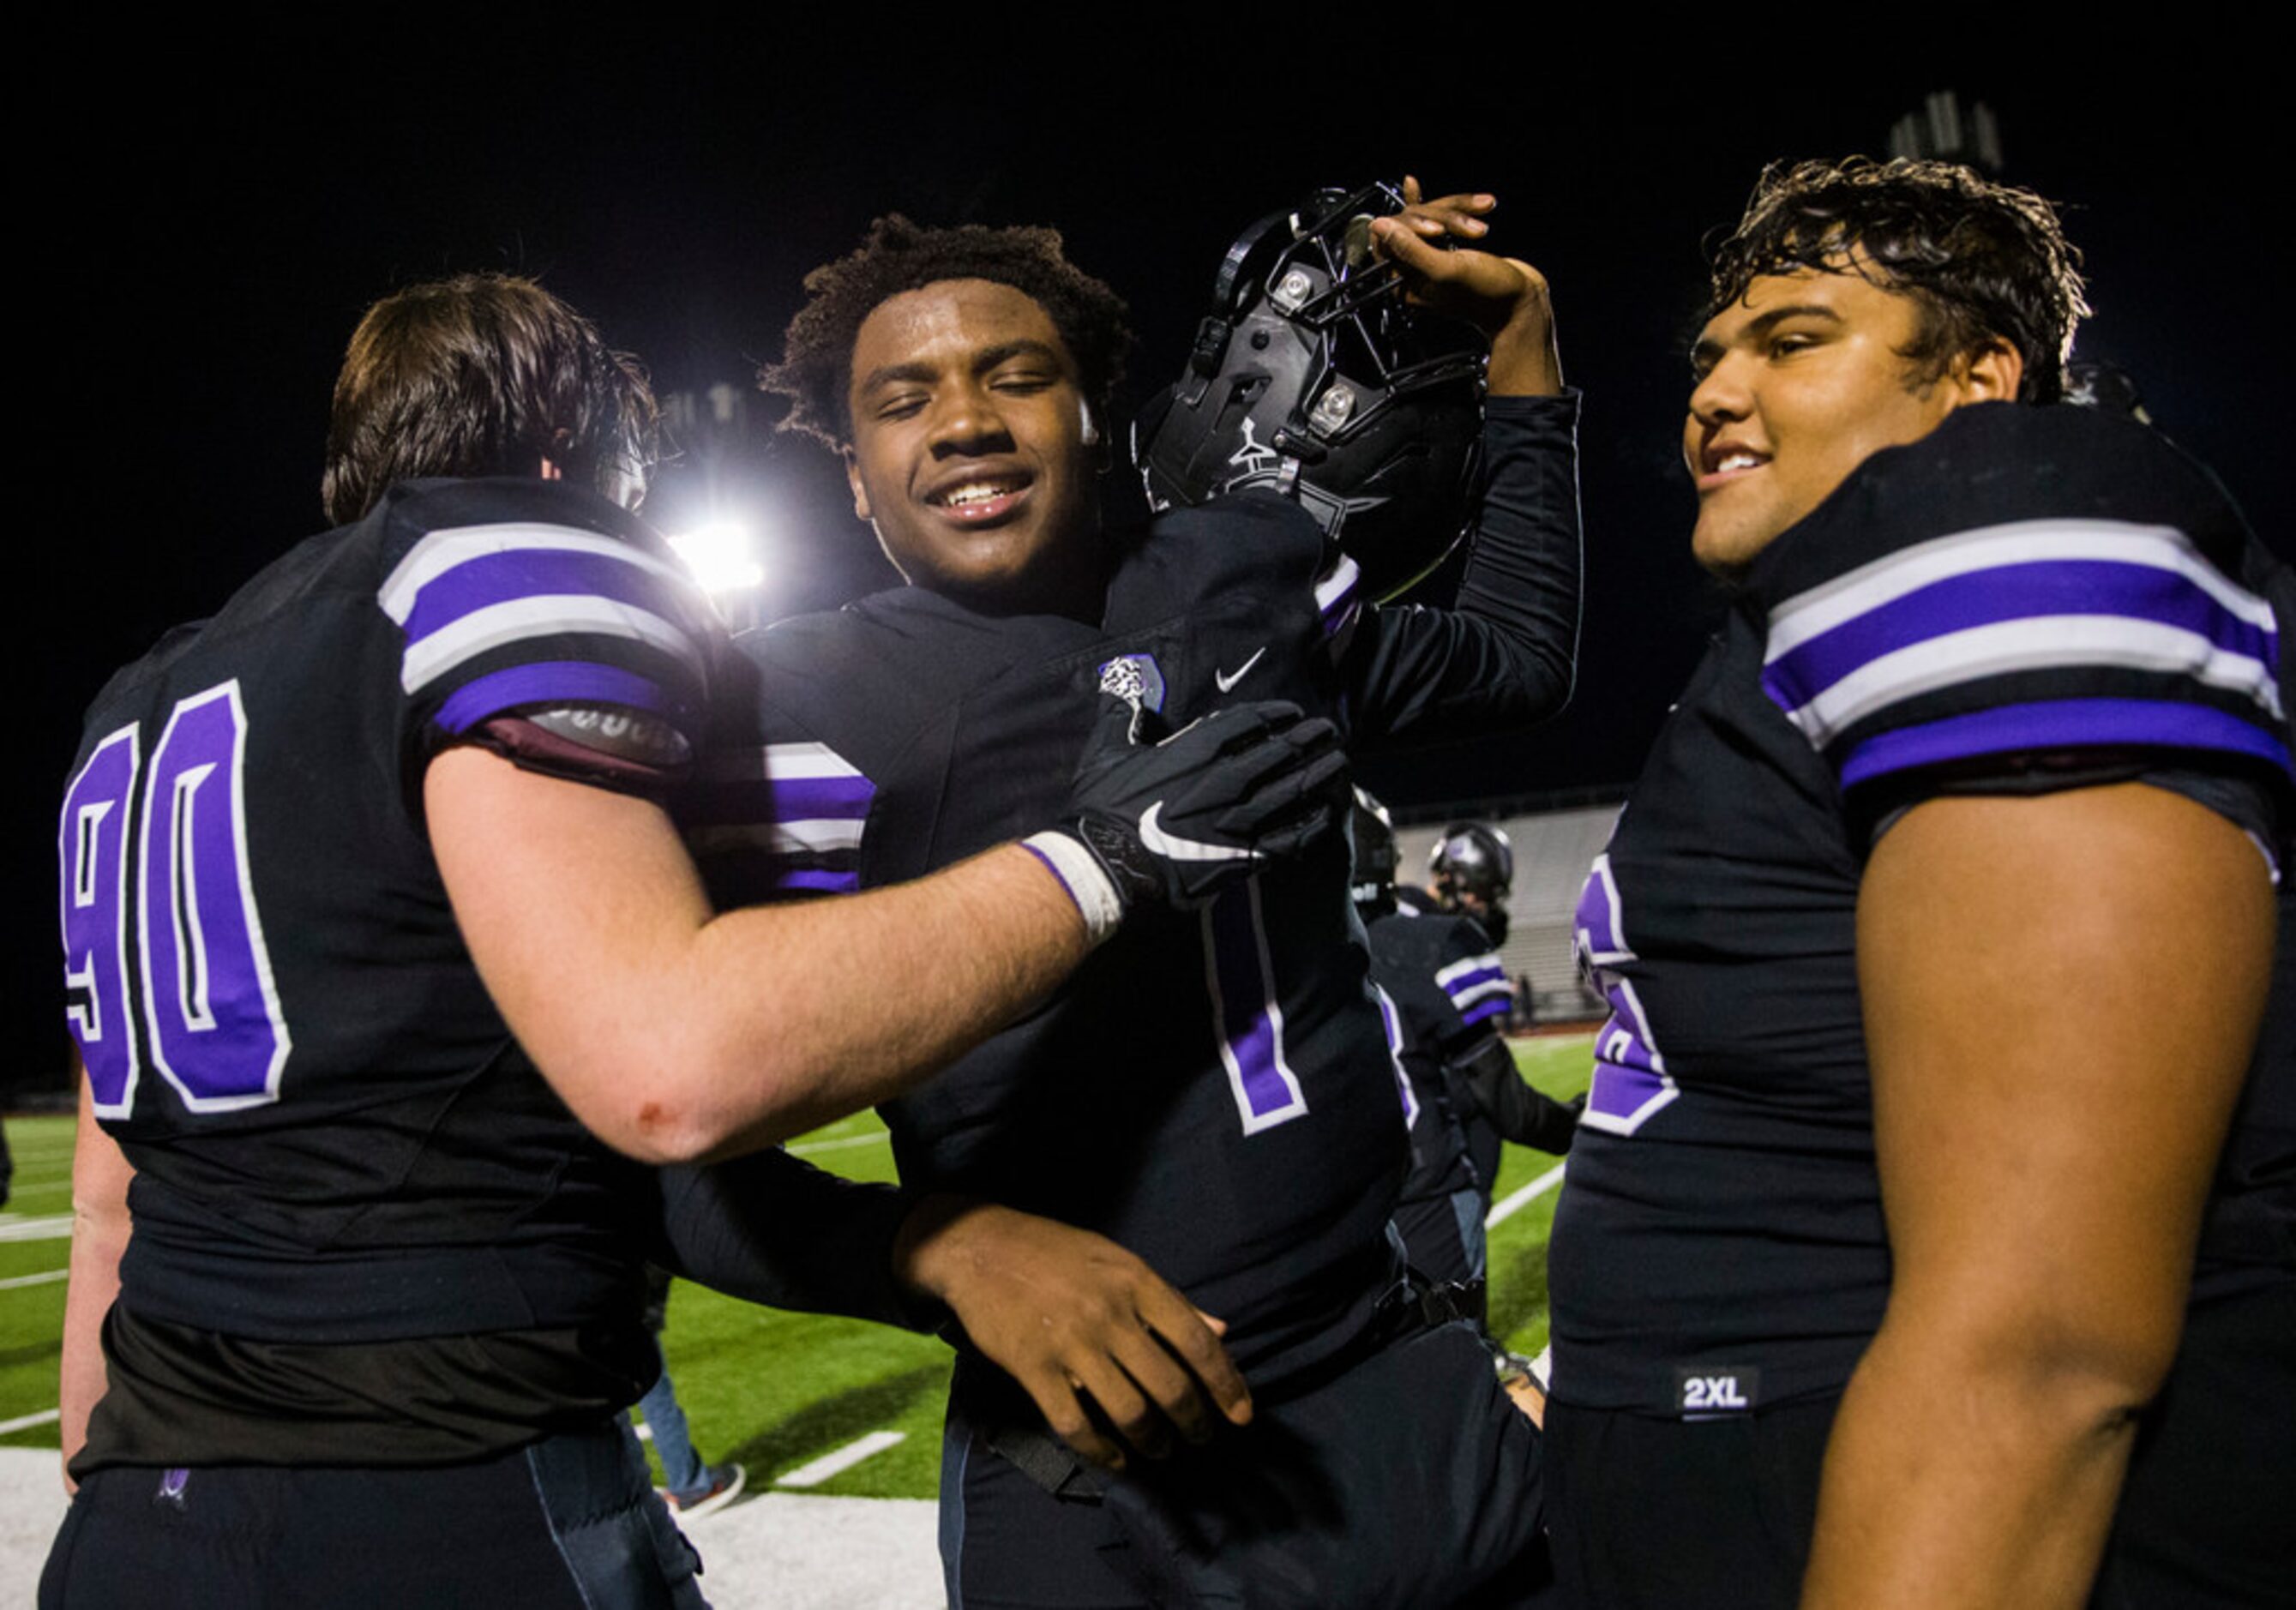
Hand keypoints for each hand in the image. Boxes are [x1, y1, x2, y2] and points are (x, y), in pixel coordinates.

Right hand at [893, 1197, 1253, 1468]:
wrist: (981, 1246)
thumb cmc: (1057, 1252)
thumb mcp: (1120, 1261)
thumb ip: (1172, 1300)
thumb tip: (1223, 1330)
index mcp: (1137, 1282)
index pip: (1197, 1341)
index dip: (1226, 1383)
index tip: (1242, 1415)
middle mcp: (1110, 1314)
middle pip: (1169, 1385)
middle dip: (1193, 1422)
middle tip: (1198, 1437)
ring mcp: (1071, 1343)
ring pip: (1129, 1411)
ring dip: (1153, 1442)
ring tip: (1161, 1451)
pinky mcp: (1034, 1368)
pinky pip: (1076, 1424)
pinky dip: (1102, 1452)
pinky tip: (1115, 1461)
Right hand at [1060, 694, 1346, 909]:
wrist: (1109, 866)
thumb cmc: (1103, 810)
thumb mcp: (1104, 753)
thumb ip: (1120, 713)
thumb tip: (1121, 680)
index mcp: (1197, 752)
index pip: (1249, 722)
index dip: (1276, 714)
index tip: (1293, 712)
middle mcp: (1227, 780)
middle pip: (1282, 752)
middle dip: (1310, 739)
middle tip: (1330, 731)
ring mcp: (1240, 819)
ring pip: (1294, 791)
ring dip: (1320, 775)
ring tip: (1340, 763)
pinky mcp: (1244, 856)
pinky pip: (1290, 837)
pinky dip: (1312, 824)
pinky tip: (1327, 814)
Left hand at [1370, 176, 1560, 396]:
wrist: (1521, 302)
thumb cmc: (1487, 293)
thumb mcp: (1445, 269)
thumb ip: (1410, 249)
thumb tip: (1378, 225)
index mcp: (1404, 285)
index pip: (1385, 242)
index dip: (1408, 227)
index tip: (1436, 230)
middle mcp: (1413, 274)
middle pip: (1408, 225)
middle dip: (1441, 218)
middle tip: (1469, 229)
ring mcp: (1430, 262)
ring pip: (1429, 219)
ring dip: (1455, 214)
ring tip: (1481, 222)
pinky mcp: (1448, 252)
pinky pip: (1434, 222)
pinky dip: (1436, 206)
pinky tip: (1413, 185)